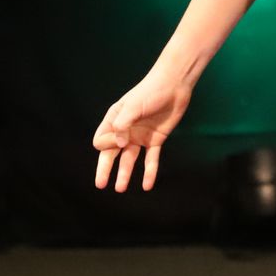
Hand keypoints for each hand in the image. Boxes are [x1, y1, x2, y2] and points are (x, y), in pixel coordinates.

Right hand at [91, 69, 193, 191]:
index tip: (119, 141)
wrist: (174, 86)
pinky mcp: (155, 140)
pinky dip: (149, 172)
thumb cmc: (150, 92)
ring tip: (121, 189)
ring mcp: (140, 136)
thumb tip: (119, 145)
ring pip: (129, 159)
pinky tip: (147, 185)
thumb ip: (122, 125)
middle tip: (101, 185)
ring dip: (125, 174)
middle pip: (111, 153)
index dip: (107, 146)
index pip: (102, 141)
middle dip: (105, 169)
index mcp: (114, 120)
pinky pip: (151, 159)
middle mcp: (125, 131)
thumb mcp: (132, 106)